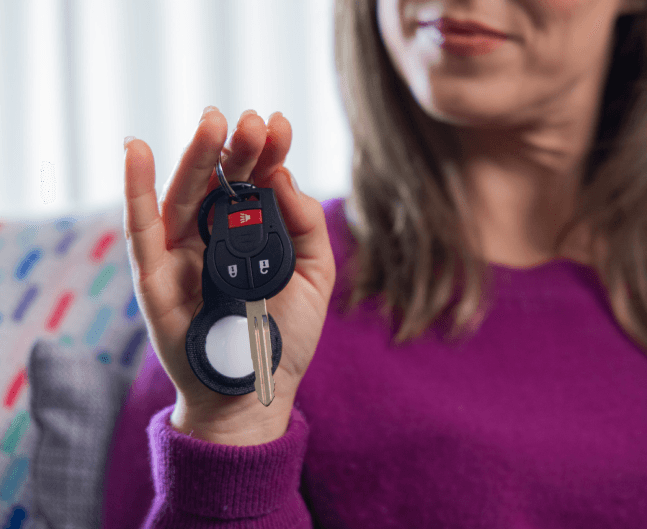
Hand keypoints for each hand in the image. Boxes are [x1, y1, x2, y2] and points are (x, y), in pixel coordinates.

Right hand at [123, 107, 335, 437]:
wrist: (252, 389)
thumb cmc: (285, 337)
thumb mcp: (315, 278)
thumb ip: (307, 226)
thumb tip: (281, 176)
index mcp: (254, 234)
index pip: (258, 183)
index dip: (268, 153)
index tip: (280, 125)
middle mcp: (216, 235)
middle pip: (222, 182)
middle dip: (237, 149)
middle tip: (251, 122)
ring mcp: (182, 252)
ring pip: (185, 194)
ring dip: (196, 156)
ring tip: (212, 121)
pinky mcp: (152, 274)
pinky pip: (140, 228)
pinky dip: (135, 189)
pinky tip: (137, 151)